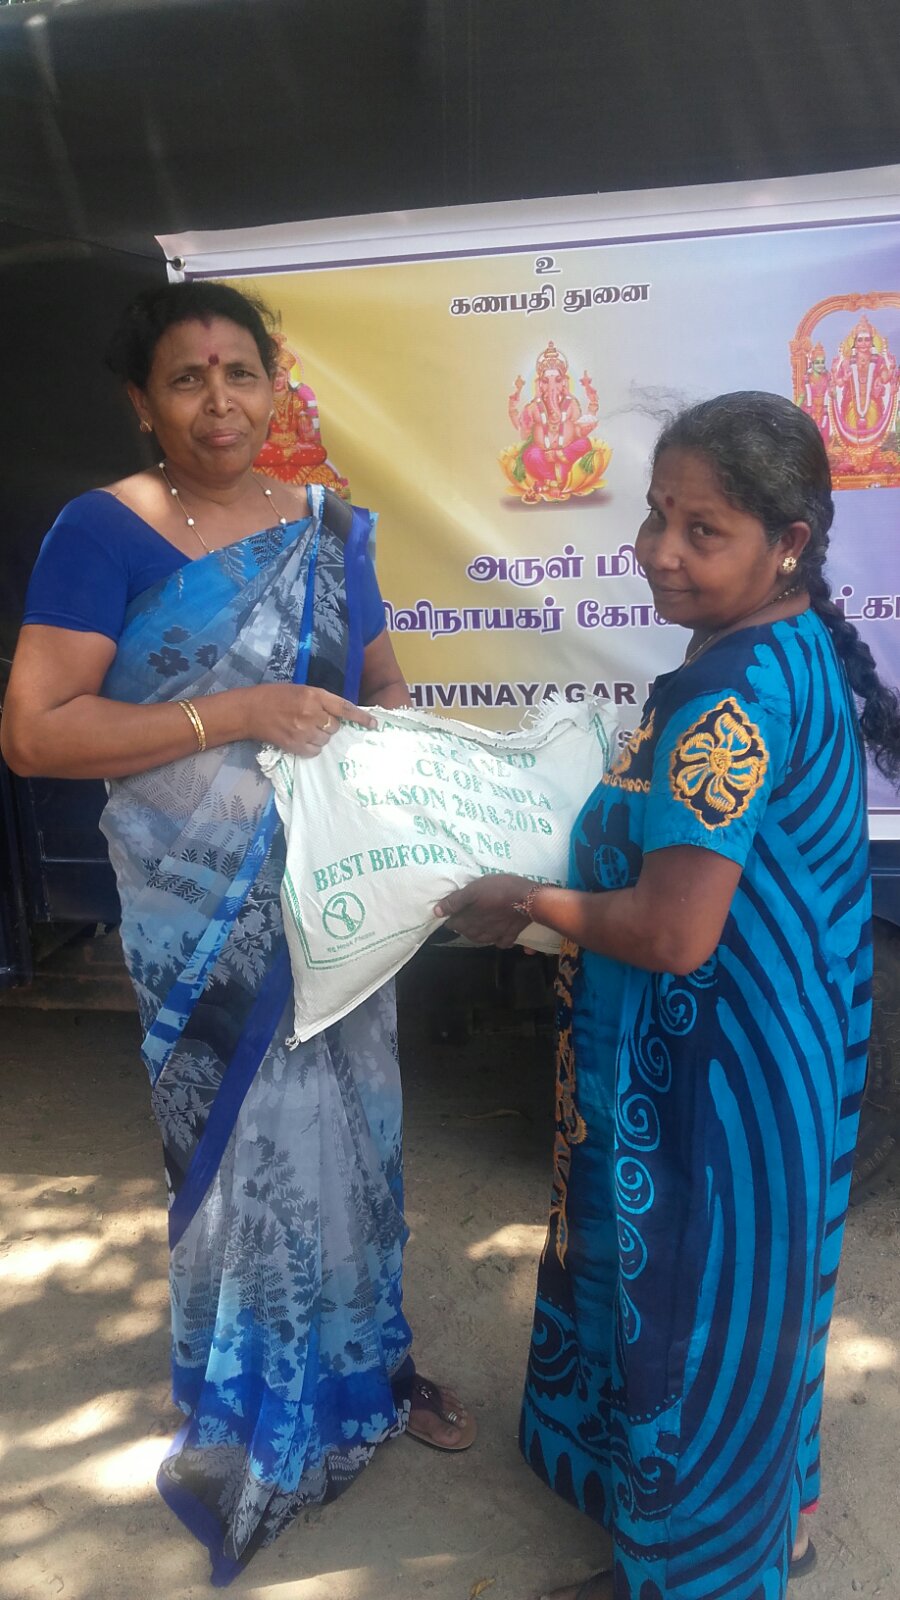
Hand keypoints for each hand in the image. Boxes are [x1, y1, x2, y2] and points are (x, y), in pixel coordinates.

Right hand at [247, 684, 375, 756]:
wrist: (250, 710)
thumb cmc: (276, 696)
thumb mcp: (301, 690)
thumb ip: (321, 701)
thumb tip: (341, 715)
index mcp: (313, 695)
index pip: (343, 708)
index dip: (360, 717)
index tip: (373, 724)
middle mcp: (310, 713)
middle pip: (335, 727)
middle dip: (330, 725)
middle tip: (315, 720)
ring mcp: (302, 731)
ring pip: (326, 740)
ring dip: (320, 736)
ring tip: (305, 728)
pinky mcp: (294, 745)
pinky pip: (315, 751)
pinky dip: (312, 747)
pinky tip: (301, 739)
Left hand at [434, 873, 532, 947]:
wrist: (529, 898)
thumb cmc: (499, 890)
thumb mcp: (474, 890)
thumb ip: (455, 901)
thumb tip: (436, 912)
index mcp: (470, 921)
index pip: (453, 923)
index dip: (450, 918)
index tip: (450, 913)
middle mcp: (480, 931)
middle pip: (466, 932)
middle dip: (462, 926)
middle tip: (462, 918)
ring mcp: (496, 935)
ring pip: (481, 939)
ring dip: (476, 935)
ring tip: (475, 927)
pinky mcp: (511, 935)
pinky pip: (501, 942)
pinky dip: (497, 941)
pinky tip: (497, 935)